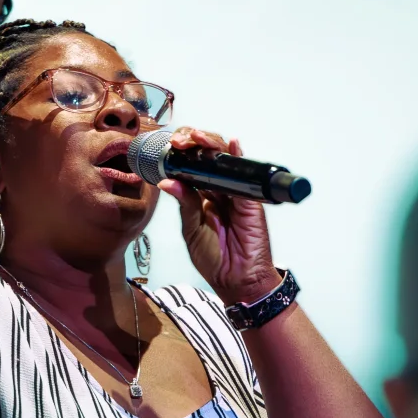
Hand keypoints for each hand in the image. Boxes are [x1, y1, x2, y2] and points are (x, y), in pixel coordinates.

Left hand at [160, 129, 280, 307]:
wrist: (236, 280)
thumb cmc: (215, 259)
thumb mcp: (191, 230)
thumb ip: (184, 204)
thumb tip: (167, 181)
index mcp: (203, 197)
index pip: (193, 167)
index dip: (183, 154)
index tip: (171, 146)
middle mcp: (220, 191)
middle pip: (209, 158)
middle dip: (194, 144)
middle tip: (180, 141)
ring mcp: (236, 193)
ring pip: (225, 161)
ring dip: (211, 144)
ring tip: (196, 138)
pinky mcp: (250, 199)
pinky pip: (245, 175)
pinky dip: (238, 157)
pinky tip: (231, 144)